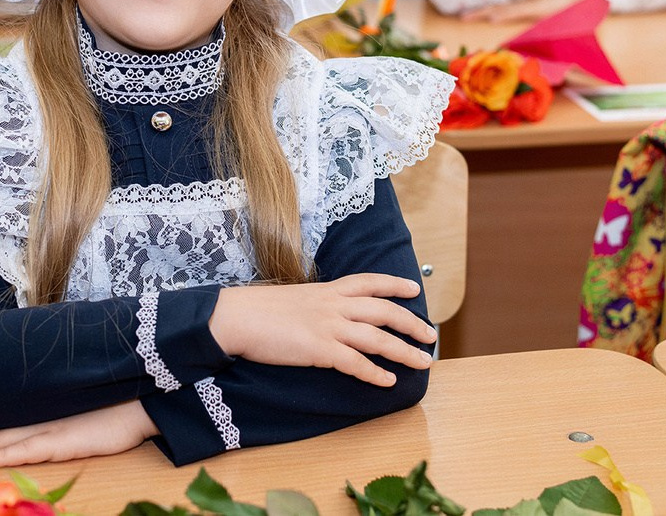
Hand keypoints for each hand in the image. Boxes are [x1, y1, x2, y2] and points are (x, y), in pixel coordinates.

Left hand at [0, 401, 158, 466]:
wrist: (143, 395)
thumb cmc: (110, 401)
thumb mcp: (73, 410)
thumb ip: (48, 411)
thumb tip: (27, 412)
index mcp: (34, 416)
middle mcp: (35, 421)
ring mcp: (49, 430)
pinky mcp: (66, 440)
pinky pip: (31, 449)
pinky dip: (6, 453)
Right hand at [208, 274, 436, 385]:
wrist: (235, 317)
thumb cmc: (256, 310)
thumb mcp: (292, 298)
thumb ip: (314, 305)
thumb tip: (324, 315)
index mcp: (325, 290)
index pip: (368, 282)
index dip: (394, 284)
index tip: (414, 288)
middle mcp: (332, 305)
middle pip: (383, 310)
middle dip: (411, 323)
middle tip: (430, 335)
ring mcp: (327, 326)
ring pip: (377, 338)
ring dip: (404, 351)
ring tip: (423, 362)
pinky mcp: (319, 349)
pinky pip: (355, 363)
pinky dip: (375, 373)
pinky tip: (388, 382)